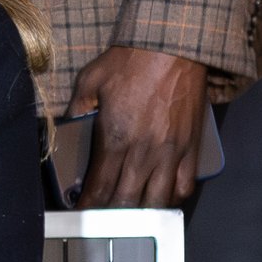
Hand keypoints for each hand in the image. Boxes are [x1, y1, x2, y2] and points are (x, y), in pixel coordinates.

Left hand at [70, 46, 207, 208]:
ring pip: (157, 200)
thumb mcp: (91, 79)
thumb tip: (70, 124)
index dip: (89, 205)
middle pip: (126, 200)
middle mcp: (143, 152)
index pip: (99, 187)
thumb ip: (77, 108)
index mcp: (115, 138)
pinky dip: (173, 197)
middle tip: (105, 216)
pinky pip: (184, 185)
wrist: (174, 46)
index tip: (83, 211)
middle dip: (113, 214)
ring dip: (143, 210)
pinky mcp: (191, 148)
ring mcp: (170, 152)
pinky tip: (162, 196)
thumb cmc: (132, 60)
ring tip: (132, 211)